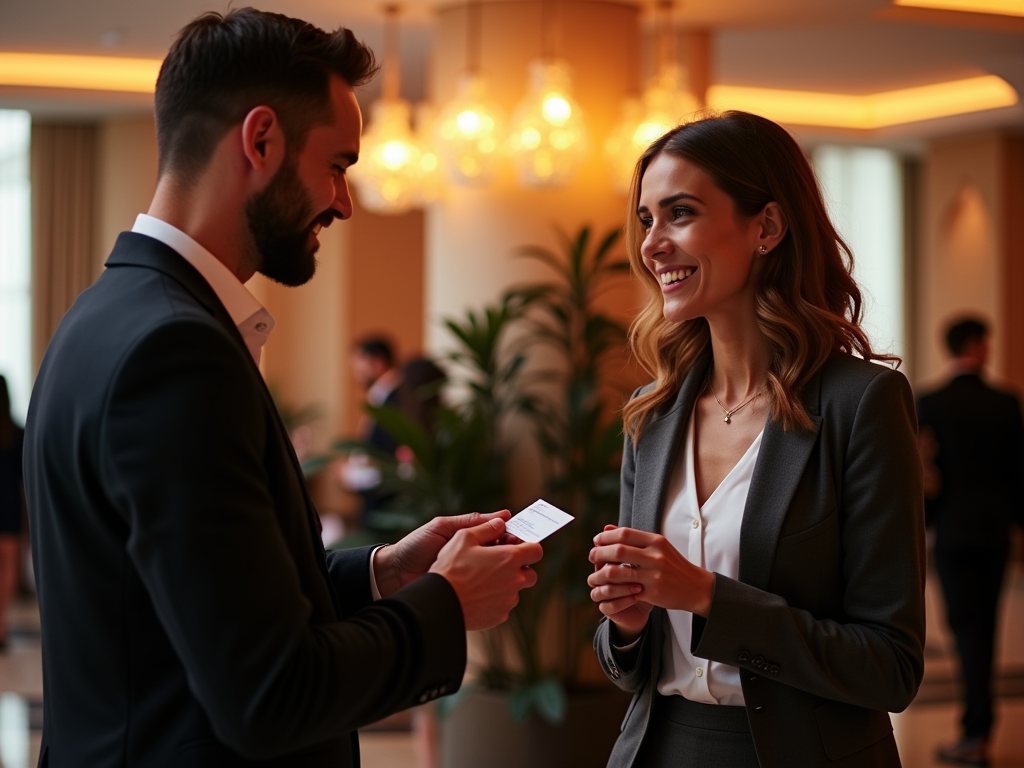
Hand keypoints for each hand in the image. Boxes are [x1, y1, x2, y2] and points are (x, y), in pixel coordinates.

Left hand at [374, 510, 511, 597]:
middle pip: (503, 553)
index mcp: (470, 537)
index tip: (522, 537)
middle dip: (514, 553)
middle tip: (519, 555)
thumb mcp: (442, 527)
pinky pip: (488, 589)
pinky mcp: (468, 591)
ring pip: (499, 572)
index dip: (512, 534)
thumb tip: (504, 514)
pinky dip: (497, 587)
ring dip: (508, 571)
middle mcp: (474, 555)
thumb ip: (470, 521)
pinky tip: (502, 587)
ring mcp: (471, 574)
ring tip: (513, 571)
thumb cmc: (415, 546)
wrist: (394, 573)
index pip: (499, 534)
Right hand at [429, 518, 543, 630]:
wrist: (440, 602)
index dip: (528, 548)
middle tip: (499, 565)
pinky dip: (495, 600)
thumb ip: (486, 528)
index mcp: (510, 558)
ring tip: (482, 581)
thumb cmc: (451, 568)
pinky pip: (503, 606)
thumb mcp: (464, 537)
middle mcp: (514, 580)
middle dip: (519, 569)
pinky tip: (477, 595)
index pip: (536, 551)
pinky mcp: (499, 616)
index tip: (517, 548)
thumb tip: (500, 522)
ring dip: (505, 585)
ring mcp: (508, 600)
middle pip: (530, 574)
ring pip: (515, 591)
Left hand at [588, 526, 713, 622]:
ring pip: (618, 572)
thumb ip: (632, 537)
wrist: (696, 587)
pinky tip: (608, 586)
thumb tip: (605, 528)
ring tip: (595, 574)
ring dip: (600, 573)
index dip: (605, 537)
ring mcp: (654, 575)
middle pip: (618, 550)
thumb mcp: (657, 546)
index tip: (596, 541)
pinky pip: (625, 590)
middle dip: (599, 553)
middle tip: (591, 556)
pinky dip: (614, 588)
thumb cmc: (672, 564)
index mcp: (656, 541)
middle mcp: (656, 556)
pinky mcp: (653, 592)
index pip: (624, 533)